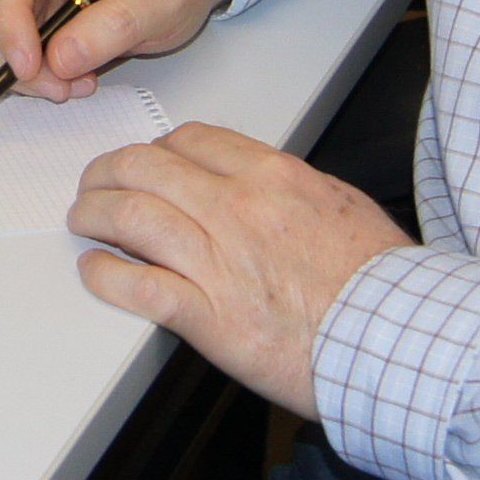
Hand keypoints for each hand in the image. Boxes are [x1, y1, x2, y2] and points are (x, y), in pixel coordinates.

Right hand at [0, 0, 248, 103]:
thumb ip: (115, 25)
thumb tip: (59, 60)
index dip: (9, 19)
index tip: (29, 67)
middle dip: (7, 52)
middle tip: (57, 87)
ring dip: (9, 67)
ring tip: (70, 83)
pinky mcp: (15, 3)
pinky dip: (15, 71)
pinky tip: (61, 76)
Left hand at [67, 124, 409, 414]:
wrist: (395, 338)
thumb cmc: (378, 282)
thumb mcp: (342, 206)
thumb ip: (292, 189)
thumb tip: (261, 186)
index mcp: (272, 176)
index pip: (191, 141)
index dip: (157, 149)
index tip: (146, 163)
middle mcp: (239, 209)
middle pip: (147, 168)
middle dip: (109, 173)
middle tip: (95, 186)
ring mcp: (220, 261)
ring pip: (132, 217)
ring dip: (95, 215)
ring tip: (84, 220)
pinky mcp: (208, 318)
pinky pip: (137, 285)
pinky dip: (106, 274)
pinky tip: (95, 270)